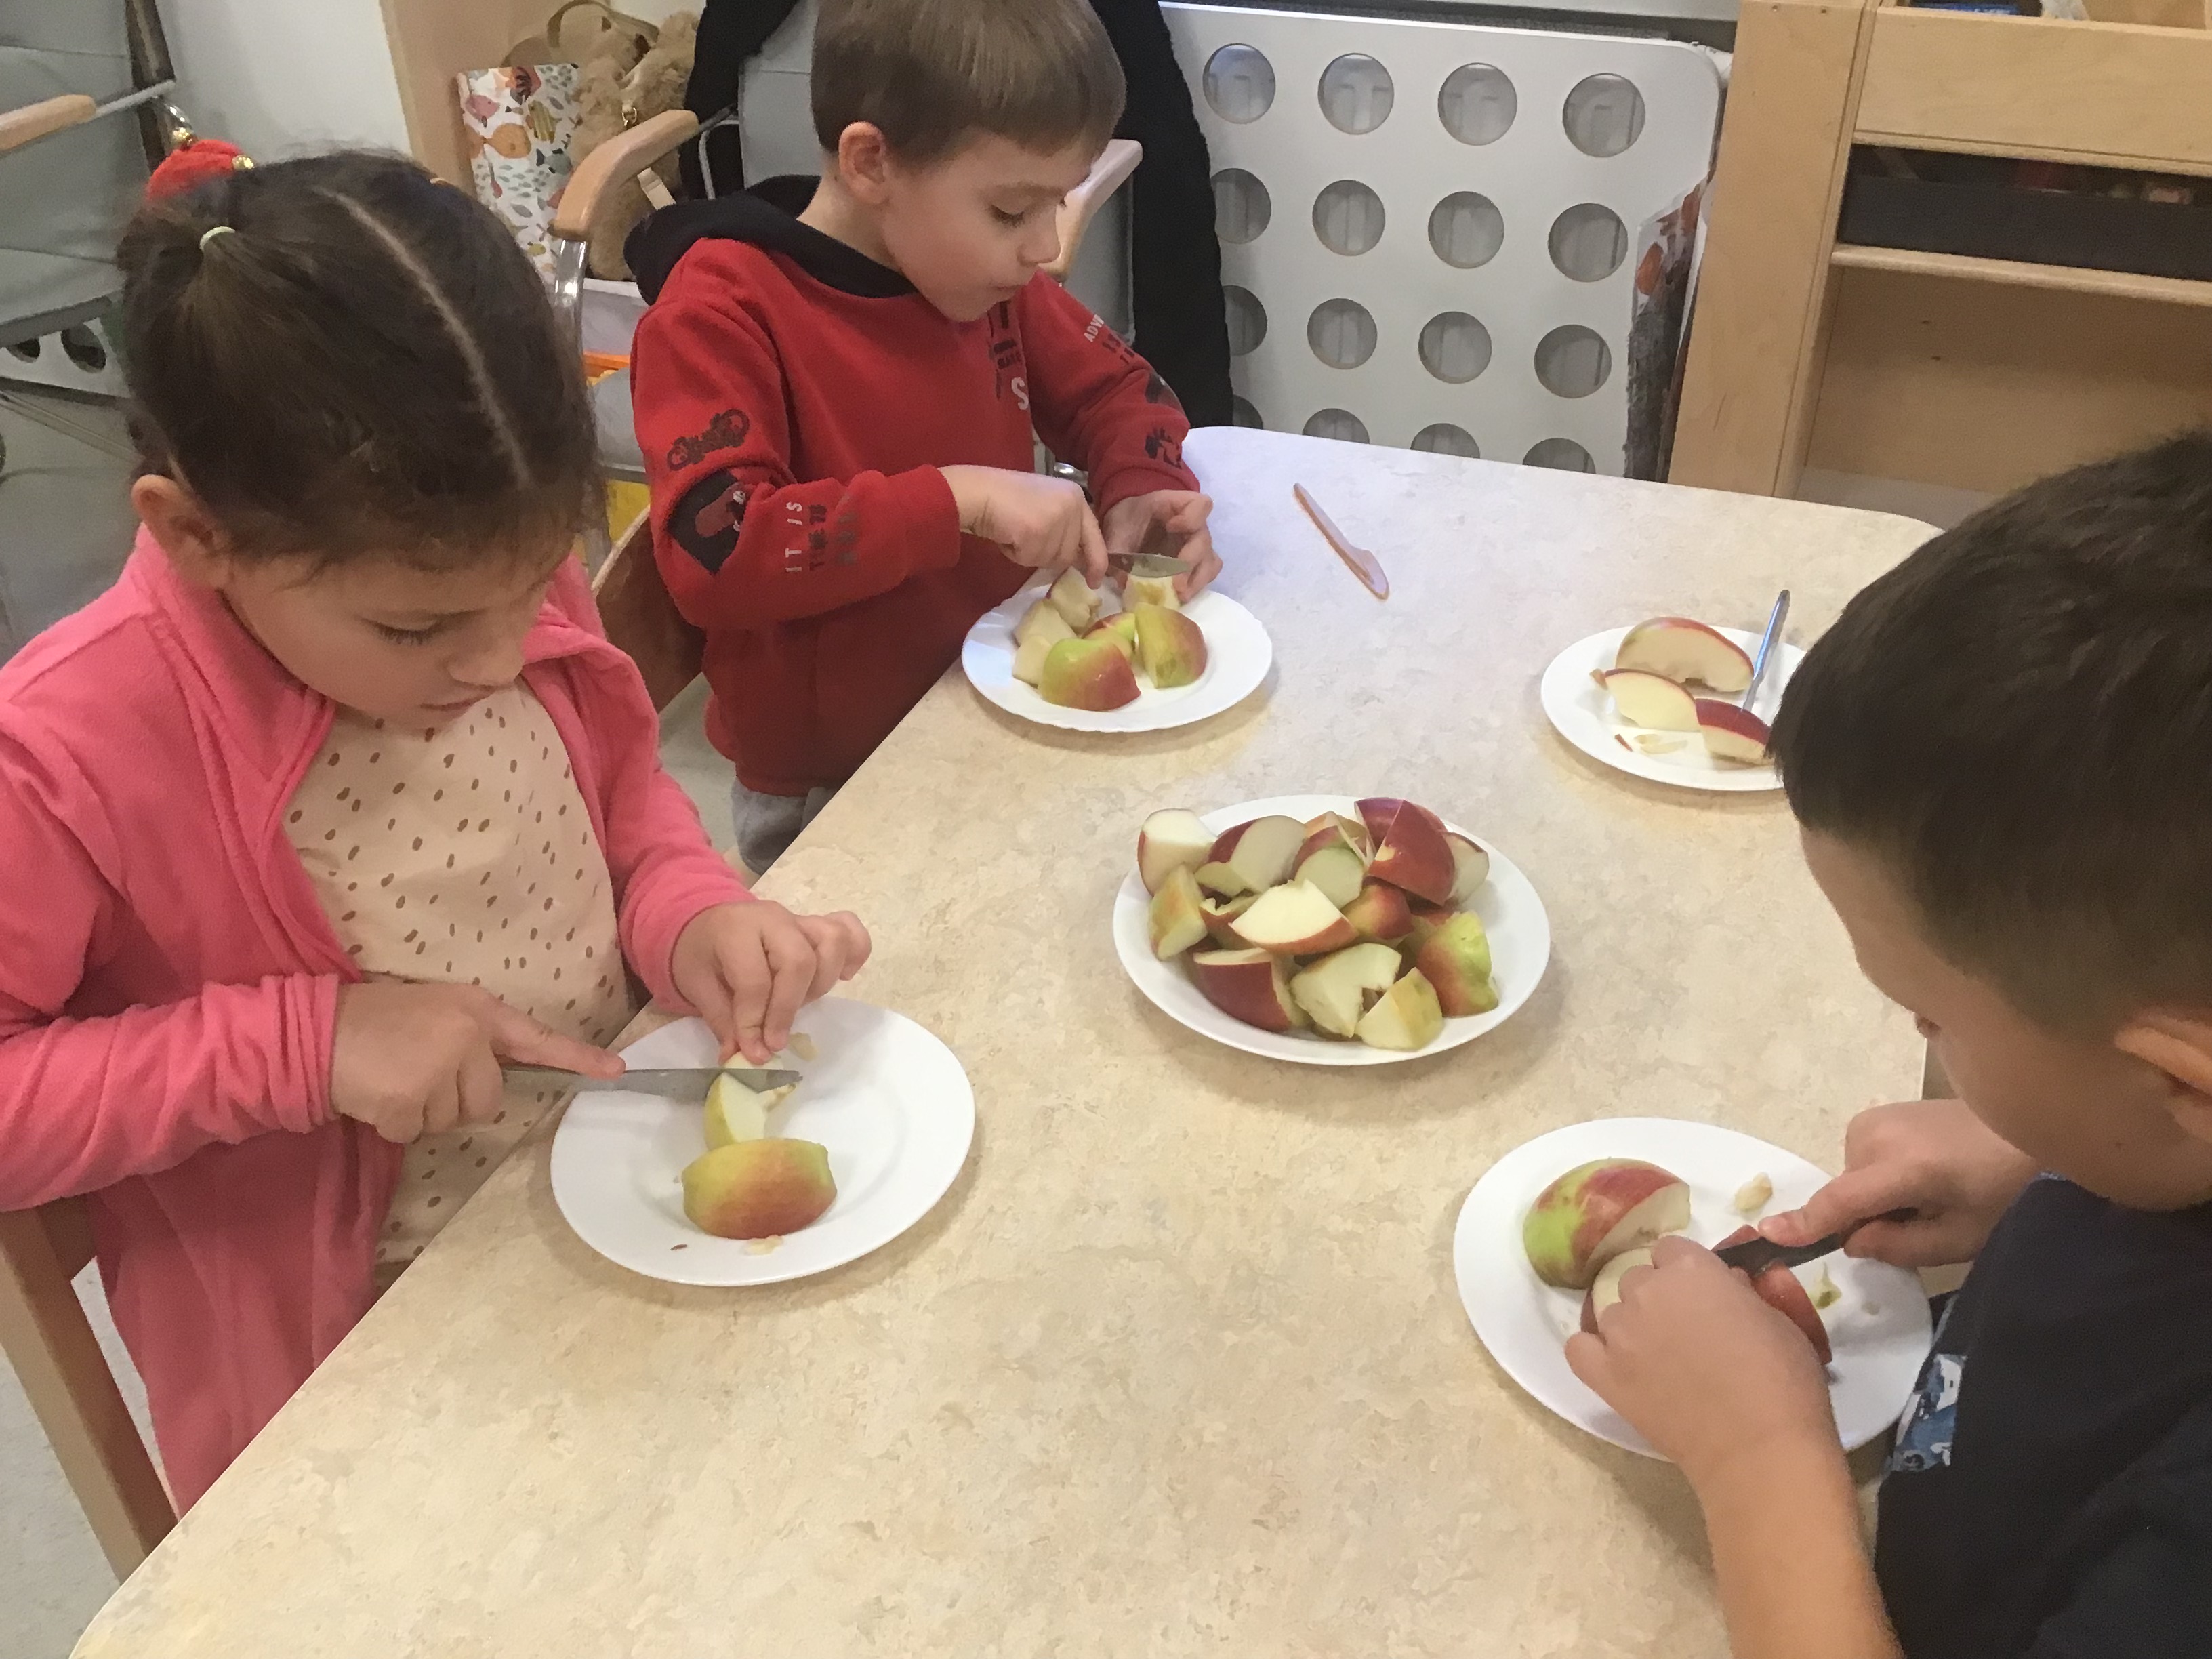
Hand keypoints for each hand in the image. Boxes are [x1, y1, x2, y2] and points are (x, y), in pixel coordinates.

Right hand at [331, 979, 621, 1142]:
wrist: (314, 1030)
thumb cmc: (375, 1020)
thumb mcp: (434, 1013)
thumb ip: (471, 1040)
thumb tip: (493, 1084)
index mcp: (476, 1010)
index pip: (535, 1038)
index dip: (577, 1058)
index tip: (616, 1072)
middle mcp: (466, 1036)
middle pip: (488, 1099)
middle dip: (455, 1099)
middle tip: (416, 1074)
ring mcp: (439, 1068)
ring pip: (453, 1119)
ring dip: (423, 1111)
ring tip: (393, 1078)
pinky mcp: (410, 1099)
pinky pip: (416, 1132)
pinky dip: (394, 1123)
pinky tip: (376, 1094)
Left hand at [670, 900, 871, 1063]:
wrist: (705, 923)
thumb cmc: (701, 954)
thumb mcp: (697, 987)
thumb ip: (723, 1021)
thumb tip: (743, 1057)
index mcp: (735, 930)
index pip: (755, 979)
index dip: (754, 1020)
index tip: (753, 1051)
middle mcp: (772, 919)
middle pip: (799, 961)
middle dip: (788, 1008)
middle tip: (775, 1040)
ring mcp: (798, 919)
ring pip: (832, 943)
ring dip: (821, 984)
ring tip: (799, 1005)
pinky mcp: (815, 925)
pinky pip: (849, 930)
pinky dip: (854, 954)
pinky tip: (842, 977)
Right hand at [941, 465, 1107, 585]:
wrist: (979, 491)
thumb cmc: (1006, 497)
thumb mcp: (1045, 505)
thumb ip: (1065, 526)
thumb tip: (1077, 559)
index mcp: (1076, 496)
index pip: (1094, 536)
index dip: (1096, 561)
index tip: (1095, 580)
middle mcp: (1072, 506)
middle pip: (1068, 555)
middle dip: (1046, 553)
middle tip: (1024, 534)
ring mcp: (1057, 519)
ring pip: (1049, 560)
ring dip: (1029, 554)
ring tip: (1015, 531)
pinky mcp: (1038, 532)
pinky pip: (1029, 560)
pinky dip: (1015, 554)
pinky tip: (1007, 534)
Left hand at [1101, 490, 1220, 600]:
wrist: (1127, 526)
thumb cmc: (1127, 520)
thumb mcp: (1118, 527)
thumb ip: (1118, 548)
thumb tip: (1123, 580)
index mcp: (1176, 506)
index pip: (1201, 505)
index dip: (1191, 518)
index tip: (1171, 527)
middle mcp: (1195, 525)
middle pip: (1204, 541)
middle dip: (1190, 564)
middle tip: (1175, 584)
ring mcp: (1198, 546)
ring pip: (1210, 562)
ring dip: (1196, 580)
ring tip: (1179, 596)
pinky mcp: (1196, 565)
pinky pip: (1206, 575)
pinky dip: (1195, 586)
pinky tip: (1179, 596)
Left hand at [1567, 1236, 1838, 1489]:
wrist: (1759, 1448)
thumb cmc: (1782, 1381)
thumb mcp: (1780, 1319)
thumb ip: (1744, 1290)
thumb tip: (1726, 1281)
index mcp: (1690, 1269)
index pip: (1671, 1250)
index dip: (1688, 1272)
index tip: (1705, 1297)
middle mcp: (1646, 1291)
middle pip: (1638, 1279)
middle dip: (1660, 1298)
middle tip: (1689, 1333)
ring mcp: (1620, 1333)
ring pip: (1612, 1312)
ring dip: (1632, 1327)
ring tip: (1662, 1360)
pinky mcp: (1604, 1375)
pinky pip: (1579, 1348)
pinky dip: (1593, 1352)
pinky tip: (1616, 1365)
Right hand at [1760, 1097, 2035, 1267]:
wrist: (2033, 1129)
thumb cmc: (2005, 1192)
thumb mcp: (1960, 1238)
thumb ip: (1899, 1246)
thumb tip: (1851, 1240)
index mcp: (1902, 1167)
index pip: (1839, 1201)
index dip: (1804, 1223)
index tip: (1767, 1236)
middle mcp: (1878, 1135)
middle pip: (1848, 1193)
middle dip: (1869, 1216)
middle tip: (1926, 1221)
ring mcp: (1879, 1117)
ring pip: (1854, 1177)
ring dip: (1877, 1195)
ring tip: (1931, 1193)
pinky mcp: (1884, 1111)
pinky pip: (1864, 1157)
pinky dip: (1882, 1174)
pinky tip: (1925, 1172)